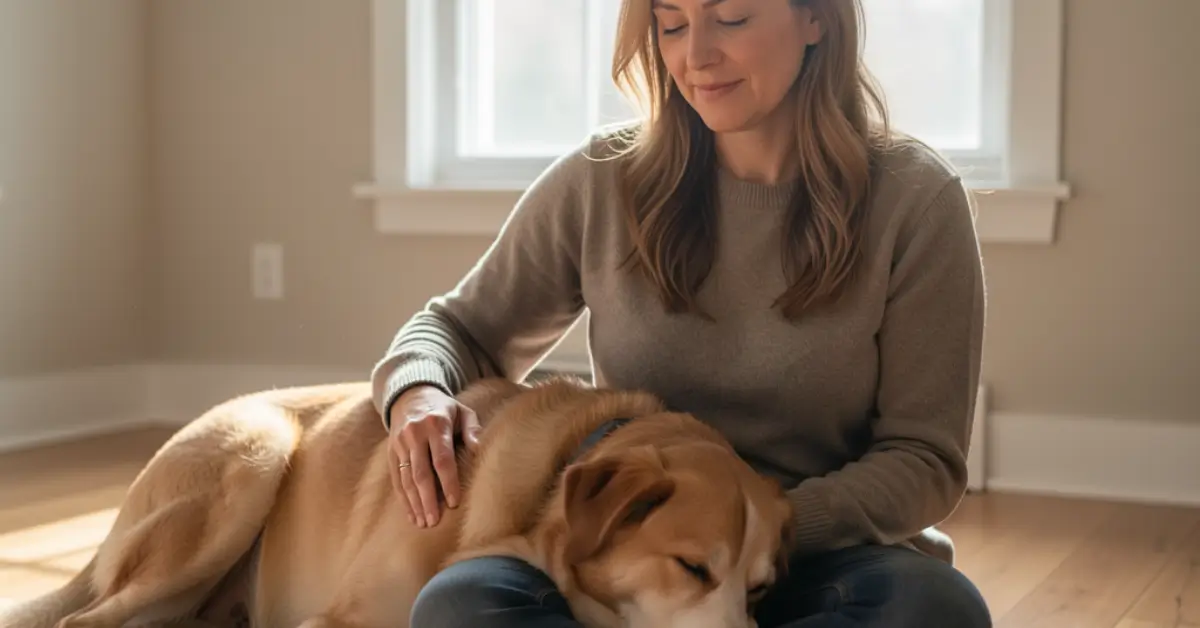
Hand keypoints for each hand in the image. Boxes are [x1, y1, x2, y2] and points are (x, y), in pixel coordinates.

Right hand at [388, 385, 481, 527]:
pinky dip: (403, 498)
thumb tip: (479, 448)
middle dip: (428, 499)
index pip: (442, 459)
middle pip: (421, 473)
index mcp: (436, 425)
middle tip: (435, 521)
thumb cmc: (444, 408)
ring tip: (423, 522)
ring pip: (406, 478)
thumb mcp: (462, 411)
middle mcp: (415, 434)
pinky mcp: (391, 451)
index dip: (448, 482)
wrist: (410, 396)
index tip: (454, 502)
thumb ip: (472, 429)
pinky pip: (396, 478)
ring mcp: (400, 443)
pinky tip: (411, 514)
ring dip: (414, 502)